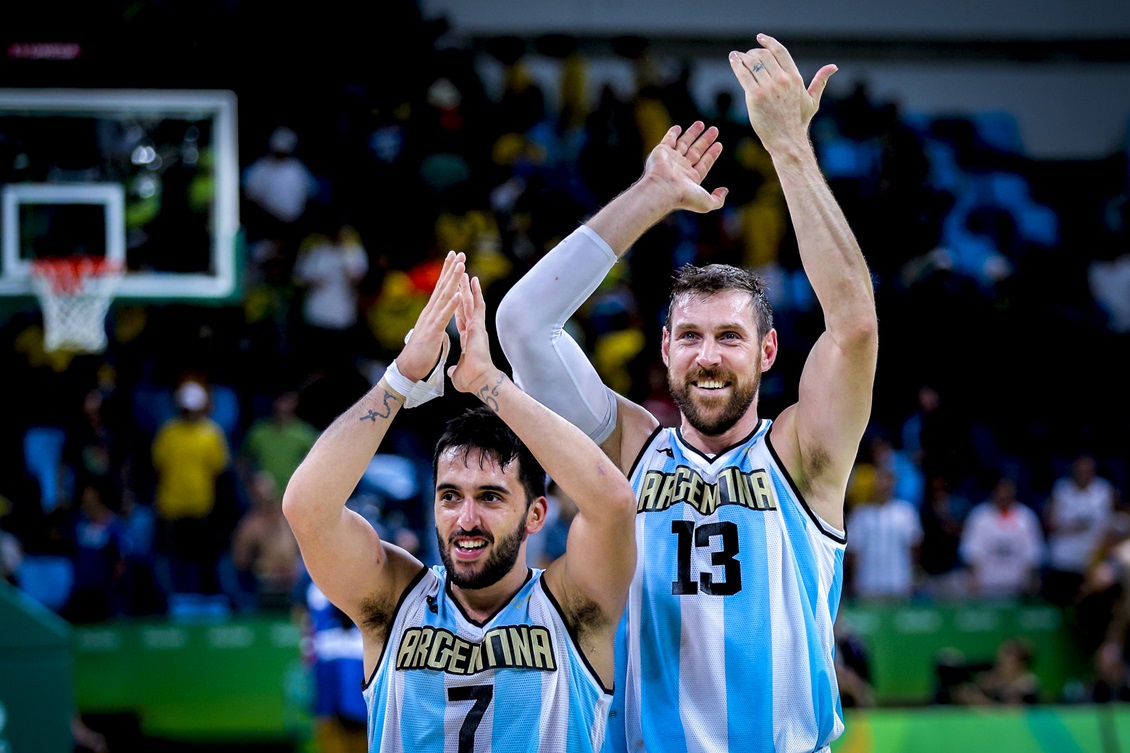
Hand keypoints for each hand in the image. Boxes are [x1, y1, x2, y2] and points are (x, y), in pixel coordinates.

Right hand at [395, 250, 463, 380]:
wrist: (409, 368)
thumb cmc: (420, 352)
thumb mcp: (431, 333)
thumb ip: (436, 323)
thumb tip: (440, 320)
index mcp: (431, 312)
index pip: (440, 288)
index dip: (447, 273)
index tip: (454, 258)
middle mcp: (430, 312)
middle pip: (442, 286)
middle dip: (451, 269)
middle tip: (459, 253)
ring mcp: (431, 320)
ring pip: (444, 296)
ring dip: (453, 281)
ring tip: (461, 266)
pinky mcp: (433, 331)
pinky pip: (444, 316)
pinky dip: (451, 305)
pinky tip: (458, 294)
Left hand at [447, 274, 501, 395]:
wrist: (479, 381)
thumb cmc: (471, 379)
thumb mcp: (457, 373)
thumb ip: (454, 369)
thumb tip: (451, 371)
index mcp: (468, 338)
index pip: (461, 318)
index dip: (458, 306)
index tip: (456, 296)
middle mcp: (473, 330)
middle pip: (466, 306)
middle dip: (463, 291)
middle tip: (461, 276)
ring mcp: (476, 327)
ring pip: (472, 302)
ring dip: (467, 287)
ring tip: (465, 272)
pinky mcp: (478, 326)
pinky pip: (476, 306)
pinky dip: (474, 293)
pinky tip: (472, 281)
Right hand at [641, 121, 727, 212]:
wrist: (663, 189)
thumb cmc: (684, 197)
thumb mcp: (707, 202)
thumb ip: (718, 199)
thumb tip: (725, 191)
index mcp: (691, 178)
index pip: (704, 163)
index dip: (712, 154)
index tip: (719, 144)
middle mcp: (681, 168)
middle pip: (696, 151)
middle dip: (705, 140)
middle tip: (714, 130)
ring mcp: (671, 159)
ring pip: (684, 143)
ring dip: (692, 133)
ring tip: (701, 124)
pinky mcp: (662, 151)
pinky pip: (668, 139)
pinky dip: (673, 133)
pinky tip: (679, 127)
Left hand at [729, 34, 835, 152]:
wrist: (787, 140)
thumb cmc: (798, 122)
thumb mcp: (812, 100)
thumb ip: (820, 81)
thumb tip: (833, 67)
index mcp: (795, 78)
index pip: (780, 52)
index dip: (769, 42)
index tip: (760, 38)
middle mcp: (782, 80)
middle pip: (764, 55)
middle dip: (753, 52)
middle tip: (746, 55)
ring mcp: (768, 88)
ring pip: (753, 62)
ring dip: (743, 57)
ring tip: (737, 57)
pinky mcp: (755, 96)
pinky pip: (743, 74)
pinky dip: (736, 64)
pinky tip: (733, 60)